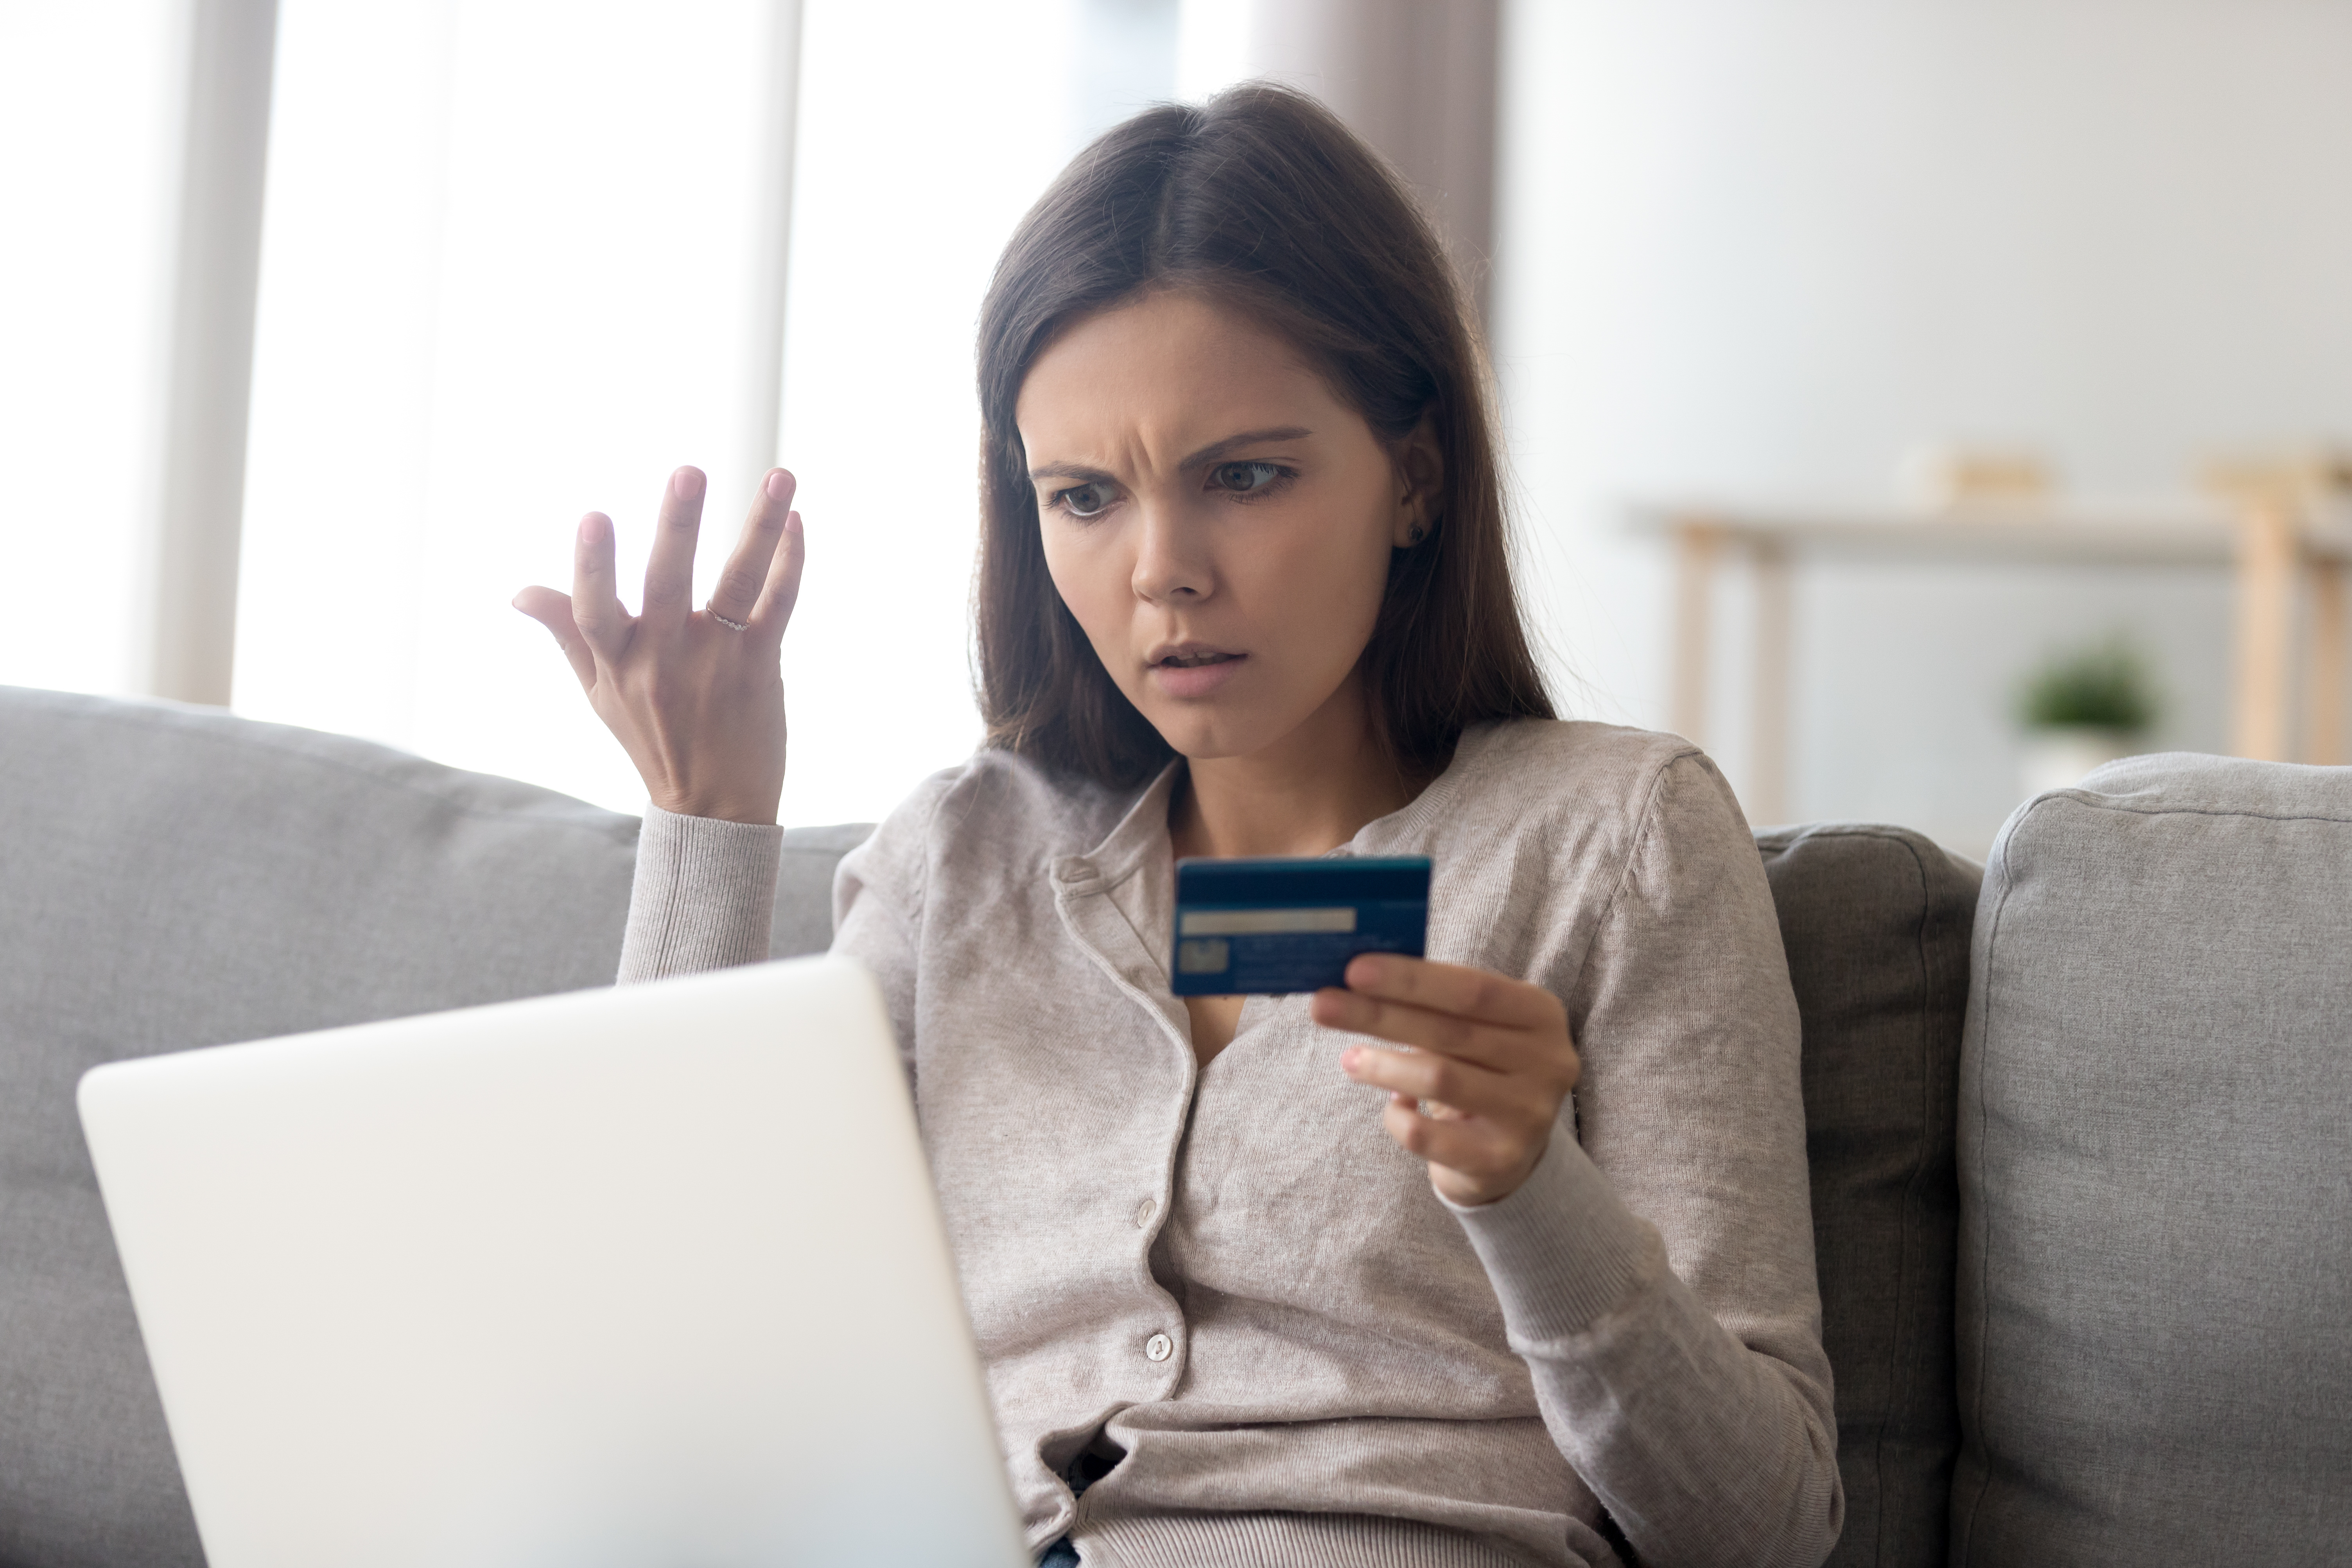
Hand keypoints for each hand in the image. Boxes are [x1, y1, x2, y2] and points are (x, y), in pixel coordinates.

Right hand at [513, 465, 803, 823]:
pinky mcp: (761, 666)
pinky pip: (779, 605)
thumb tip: (521, 590)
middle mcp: (665, 660)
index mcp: (618, 664)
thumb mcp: (599, 692)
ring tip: (780, 474)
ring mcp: (717, 661)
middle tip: (689, 472)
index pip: (594, 611)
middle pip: (667, 584)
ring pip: (740, 583)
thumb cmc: (653, 740)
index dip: (591, 565)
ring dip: (760, 526)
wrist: (715, 806)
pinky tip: (797, 520)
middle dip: (678, 526)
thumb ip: (567, 633)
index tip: (592, 517)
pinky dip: (790, 562)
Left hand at [1315, 955, 1581, 1206]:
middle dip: (1379, 1015)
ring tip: (1349, 1058)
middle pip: (1449, 1031)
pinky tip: (1391, 1107)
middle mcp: (1547, 1062)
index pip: (1471, 989)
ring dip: (1382, 1065)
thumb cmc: (1481, 1071)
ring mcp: (1528, 1114)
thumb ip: (1435, 1003)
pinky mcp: (1501, 1160)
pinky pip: (1426, 1135)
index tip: (1354, 970)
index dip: (1410, 979)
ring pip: (1439, 1079)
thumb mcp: (1477, 1029)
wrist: (1510, 1151)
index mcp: (1541, 1015)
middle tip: (1324, 1006)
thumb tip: (1358, 979)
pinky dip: (1396, 1117)